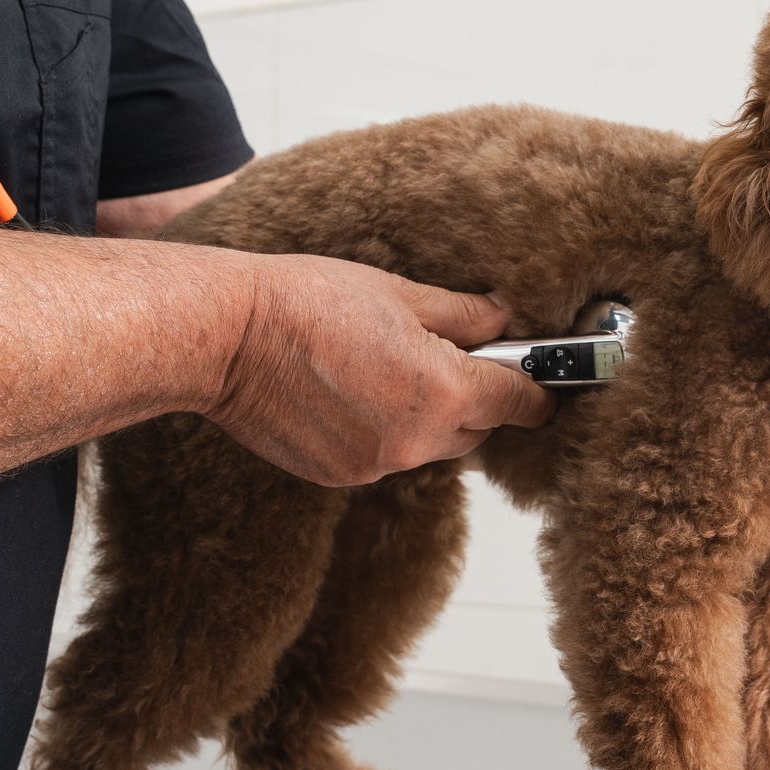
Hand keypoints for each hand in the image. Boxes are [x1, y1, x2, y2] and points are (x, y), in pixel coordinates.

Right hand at [208, 257, 554, 486]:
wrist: (226, 338)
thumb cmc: (307, 303)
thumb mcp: (400, 294)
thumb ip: (464, 315)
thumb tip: (504, 320)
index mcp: (443, 392)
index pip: (519, 403)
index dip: (535, 390)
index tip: (543, 384)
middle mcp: (416, 441)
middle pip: (478, 429)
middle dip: (476, 398)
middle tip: (448, 355)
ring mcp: (376, 465)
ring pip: (431, 445)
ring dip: (429, 416)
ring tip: (388, 368)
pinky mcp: (341, 475)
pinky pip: (387, 456)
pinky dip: (385, 430)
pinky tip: (353, 392)